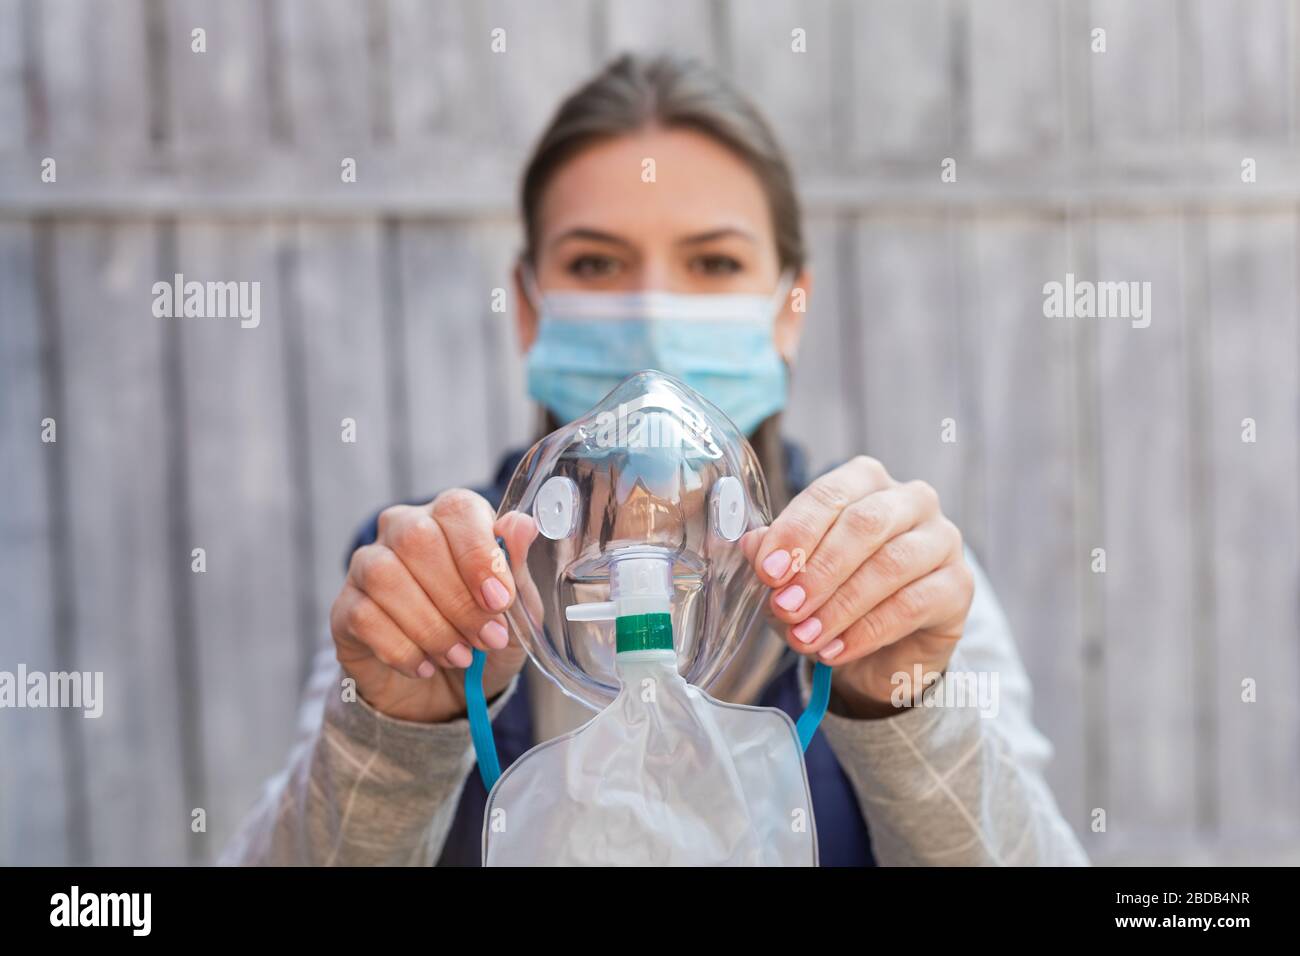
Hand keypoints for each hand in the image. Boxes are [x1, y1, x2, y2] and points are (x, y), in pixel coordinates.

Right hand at [329, 489, 535, 722]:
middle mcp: (403, 530)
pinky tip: (426, 666)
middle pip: (418, 540)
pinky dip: (403, 649)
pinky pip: (364, 617)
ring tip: (459, 656)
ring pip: (386, 577)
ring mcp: (367, 567)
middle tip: (486, 639)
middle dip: (458, 599)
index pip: (457, 510)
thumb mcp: (515, 610)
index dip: (479, 554)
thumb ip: (517, 567)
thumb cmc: (483, 638)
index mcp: (451, 519)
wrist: (445, 693)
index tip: (500, 601)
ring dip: (430, 625)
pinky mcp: (345, 608)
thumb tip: (523, 525)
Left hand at [740, 456, 973, 717]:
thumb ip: (773, 555)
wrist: (880, 649)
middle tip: (785, 607)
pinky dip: (866, 631)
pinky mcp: (958, 586)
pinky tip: (835, 650)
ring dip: (840, 605)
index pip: (830, 494)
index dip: (796, 532)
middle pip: (865, 525)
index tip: (768, 571)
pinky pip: (912, 604)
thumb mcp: (793, 575)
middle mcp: (911, 500)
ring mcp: (942, 540)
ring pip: (891, 565)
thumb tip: (751, 545)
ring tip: (805, 637)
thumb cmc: (833, 593)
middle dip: (819, 569)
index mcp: (866, 481)